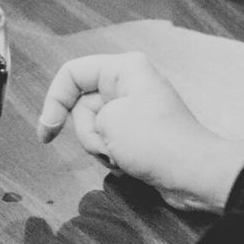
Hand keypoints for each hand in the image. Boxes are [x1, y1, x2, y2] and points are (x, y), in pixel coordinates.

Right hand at [39, 52, 243, 212]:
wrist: (196, 175)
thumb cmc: (156, 142)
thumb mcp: (108, 122)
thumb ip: (85, 114)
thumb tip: (96, 127)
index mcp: (124, 68)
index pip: (72, 73)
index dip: (54, 100)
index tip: (48, 132)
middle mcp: (129, 83)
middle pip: (82, 104)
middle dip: (88, 132)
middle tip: (107, 145)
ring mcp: (135, 109)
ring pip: (94, 126)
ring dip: (100, 147)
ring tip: (123, 157)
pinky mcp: (140, 133)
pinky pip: (110, 141)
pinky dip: (113, 155)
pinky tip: (130, 165)